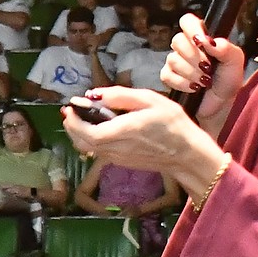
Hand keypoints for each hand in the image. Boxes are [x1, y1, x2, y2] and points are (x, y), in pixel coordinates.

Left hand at [62, 86, 221, 188]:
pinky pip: (97, 152)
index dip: (74, 121)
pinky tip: (95, 127)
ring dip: (78, 133)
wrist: (187, 154)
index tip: (70, 107)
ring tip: (79, 117)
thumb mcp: (150, 100)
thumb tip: (94, 94)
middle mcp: (116, 148)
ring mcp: (117, 158)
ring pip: (87, 148)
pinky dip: (89, 140)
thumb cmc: (172, 124)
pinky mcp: (121, 162)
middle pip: (82, 142)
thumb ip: (120, 96)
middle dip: (71, 126)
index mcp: (123, 131)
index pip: (87, 132)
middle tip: (70, 110)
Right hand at [163, 13, 246, 126]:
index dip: (191, 28)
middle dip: (194, 56)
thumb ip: (226, 47)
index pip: (187, 21)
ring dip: (191, 72)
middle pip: (177, 40)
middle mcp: (187, 47)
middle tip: (208, 68)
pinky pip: (167, 75)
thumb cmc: (229, 80)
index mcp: (202, 37)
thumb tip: (208, 41)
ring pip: (172, 59)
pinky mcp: (169, 77)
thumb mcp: (235, 61)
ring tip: (205, 81)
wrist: (223, 104)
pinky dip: (183, 83)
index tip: (201, 42)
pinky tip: (194, 88)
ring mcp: (175, 61)